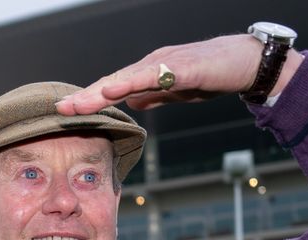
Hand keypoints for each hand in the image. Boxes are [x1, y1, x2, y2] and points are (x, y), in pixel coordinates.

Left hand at [55, 34, 302, 114]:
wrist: (246, 61)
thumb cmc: (213, 73)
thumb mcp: (178, 90)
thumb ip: (155, 95)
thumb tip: (133, 104)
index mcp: (149, 73)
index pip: (113, 88)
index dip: (90, 99)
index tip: (67, 111)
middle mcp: (152, 64)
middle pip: (113, 82)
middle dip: (87, 96)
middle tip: (61, 109)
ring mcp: (166, 64)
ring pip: (128, 78)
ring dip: (102, 90)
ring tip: (81, 102)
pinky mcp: (184, 68)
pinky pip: (155, 76)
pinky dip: (133, 82)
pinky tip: (117, 90)